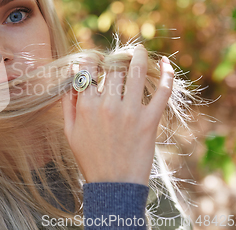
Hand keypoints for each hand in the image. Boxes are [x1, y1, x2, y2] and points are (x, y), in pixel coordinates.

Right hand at [61, 45, 174, 185]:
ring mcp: (131, 112)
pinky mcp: (150, 121)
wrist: (113, 185)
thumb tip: (72, 73)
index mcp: (86, 107)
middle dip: (116, 58)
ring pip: (136, 73)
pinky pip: (162, 92)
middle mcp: (108, 105)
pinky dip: (167, 75)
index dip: (91, 59)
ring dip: (138, 57)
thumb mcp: (70, 131)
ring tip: (139, 50)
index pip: (88, 70)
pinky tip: (166, 63)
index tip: (95, 58)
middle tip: (119, 55)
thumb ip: (68, 102)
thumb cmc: (89, 158)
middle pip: (113, 69)